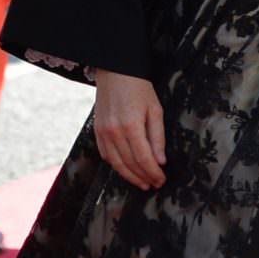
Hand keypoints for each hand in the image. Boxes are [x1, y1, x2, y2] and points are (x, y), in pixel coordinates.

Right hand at [92, 70, 165, 189]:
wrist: (116, 73)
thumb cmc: (140, 89)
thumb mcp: (156, 110)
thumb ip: (157, 137)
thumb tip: (160, 161)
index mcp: (131, 126)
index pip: (143, 158)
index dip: (152, 172)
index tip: (162, 180)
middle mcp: (114, 132)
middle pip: (129, 163)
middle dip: (143, 177)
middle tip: (154, 184)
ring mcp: (103, 133)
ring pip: (115, 163)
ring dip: (129, 176)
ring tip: (142, 183)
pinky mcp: (97, 131)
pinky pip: (106, 155)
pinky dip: (116, 165)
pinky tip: (126, 170)